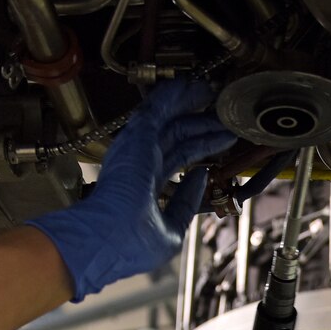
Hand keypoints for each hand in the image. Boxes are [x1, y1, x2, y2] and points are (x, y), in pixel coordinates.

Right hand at [23, 79, 237, 301]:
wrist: (107, 239)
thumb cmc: (129, 244)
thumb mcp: (171, 228)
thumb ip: (186, 203)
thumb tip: (202, 178)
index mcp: (145, 185)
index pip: (176, 159)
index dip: (200, 149)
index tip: (218, 140)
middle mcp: (140, 163)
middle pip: (176, 137)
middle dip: (202, 126)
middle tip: (223, 118)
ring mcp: (138, 148)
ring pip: (167, 118)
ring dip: (190, 104)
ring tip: (211, 93)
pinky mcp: (138, 136)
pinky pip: (157, 107)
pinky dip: (174, 94)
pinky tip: (191, 85)